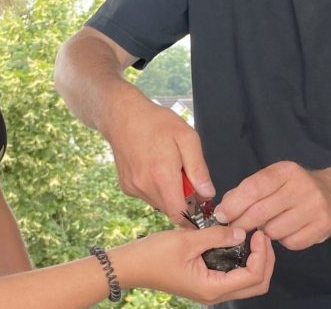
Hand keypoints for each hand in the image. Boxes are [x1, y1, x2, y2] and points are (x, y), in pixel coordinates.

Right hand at [103, 102, 214, 224]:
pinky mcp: (126, 186)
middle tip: (186, 176)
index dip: (194, 214)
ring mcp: (133, 188)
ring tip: (168, 168)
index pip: (180, 215)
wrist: (123, 115)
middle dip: (183, 199)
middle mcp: (145, 186)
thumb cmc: (156, 123)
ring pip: (159, 203)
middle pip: (171, 209)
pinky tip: (154, 168)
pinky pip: (147, 196)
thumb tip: (207, 193)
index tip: (200, 202)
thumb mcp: (187, 138)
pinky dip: (155, 188)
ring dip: (169, 193)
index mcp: (162, 176)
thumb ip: (198, 168)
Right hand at [114, 225, 273, 304]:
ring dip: (256, 260)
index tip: (258, 232)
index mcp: (212, 288)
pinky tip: (238, 241)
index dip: (262, 254)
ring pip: (247, 281)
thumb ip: (217, 236)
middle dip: (266, 260)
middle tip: (261, 235)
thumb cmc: (153, 254)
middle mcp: (214, 293)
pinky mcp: (206, 281)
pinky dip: (243, 260)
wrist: (130, 265)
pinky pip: (234, 275)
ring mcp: (210, 289)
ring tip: (252, 236)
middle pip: (257, 284)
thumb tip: (242, 231)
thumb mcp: (187, 239)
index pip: (253, 276)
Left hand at [214, 161, 330, 250]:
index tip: (221, 216)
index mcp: (286, 170)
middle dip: (242, 223)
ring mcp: (316, 206)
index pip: (254, 188)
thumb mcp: (271, 180)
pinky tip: (288, 230)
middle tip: (234, 229)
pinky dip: (283, 241)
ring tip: (270, 224)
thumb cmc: (292, 188)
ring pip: (274, 230)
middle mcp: (303, 186)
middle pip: (261, 212)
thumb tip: (222, 210)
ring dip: (265, 232)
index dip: (234, 204)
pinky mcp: (324, 226)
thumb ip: (246, 191)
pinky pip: (291, 243)